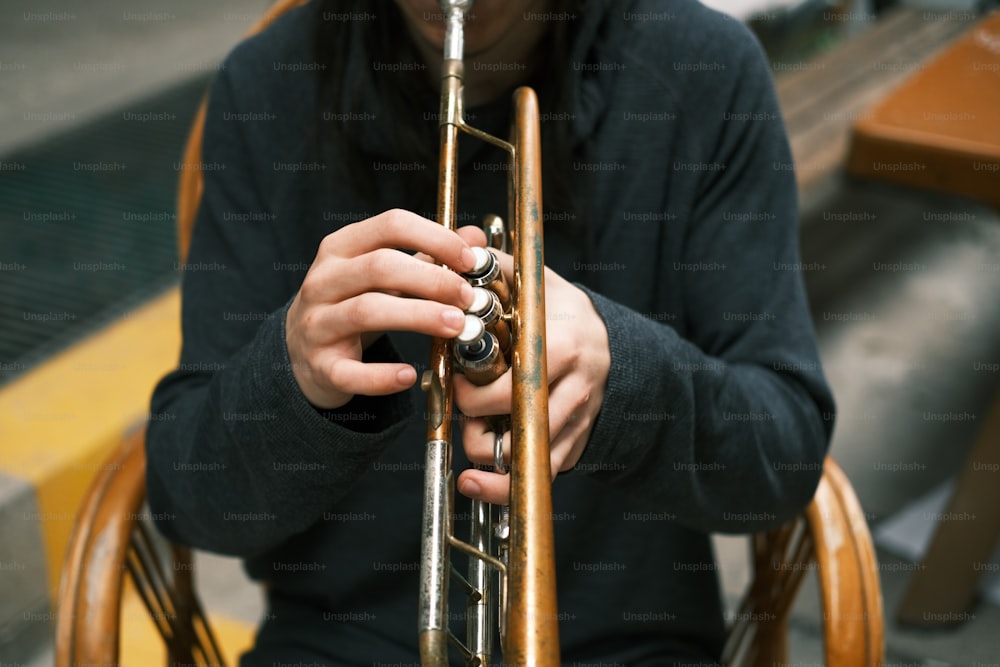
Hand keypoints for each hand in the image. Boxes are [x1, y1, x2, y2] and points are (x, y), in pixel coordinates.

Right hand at [285, 209, 478, 408]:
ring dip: (418, 316)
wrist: (301, 352)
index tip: (470, 260)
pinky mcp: (320, 366)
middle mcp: (323, 280)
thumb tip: (474, 237)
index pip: (391, 224)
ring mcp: (317, 323)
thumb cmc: (351, 304)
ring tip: (456, 326)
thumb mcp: (383, 275)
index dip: (435, 238)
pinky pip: (350, 372)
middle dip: (432, 280)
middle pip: (380, 267)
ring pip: (366, 311)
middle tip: (468, 298)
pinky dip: (381, 376)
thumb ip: (427, 255)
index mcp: (341, 248)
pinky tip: (410, 376)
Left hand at [454, 253, 610, 504]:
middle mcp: (578, 382)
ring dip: (486, 451)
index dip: (478, 384)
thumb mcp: (534, 282)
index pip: (519, 371)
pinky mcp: (575, 444)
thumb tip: (456, 246)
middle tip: (461, 402)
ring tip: (471, 436)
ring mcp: (579, 416)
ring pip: (528, 451)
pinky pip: (539, 477)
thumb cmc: (556, 312)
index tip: (458, 376)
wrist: (606, 345)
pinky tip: (473, 481)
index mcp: (564, 340)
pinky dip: (500, 487)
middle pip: (520, 415)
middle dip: (477, 415)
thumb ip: (495, 266)